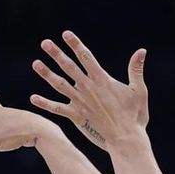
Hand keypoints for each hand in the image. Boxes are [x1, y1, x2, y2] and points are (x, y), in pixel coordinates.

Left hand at [29, 34, 149, 151]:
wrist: (125, 139)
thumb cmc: (134, 116)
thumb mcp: (138, 91)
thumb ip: (136, 70)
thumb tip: (142, 51)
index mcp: (102, 80)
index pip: (86, 57)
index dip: (75, 44)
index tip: (65, 34)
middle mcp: (88, 89)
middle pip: (69, 67)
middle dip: (56, 54)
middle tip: (45, 43)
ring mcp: (80, 103)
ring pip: (60, 85)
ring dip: (47, 74)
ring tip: (36, 63)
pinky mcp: (76, 117)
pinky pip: (57, 109)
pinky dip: (45, 104)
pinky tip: (33, 98)